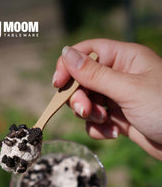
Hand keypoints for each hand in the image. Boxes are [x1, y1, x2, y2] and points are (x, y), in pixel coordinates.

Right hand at [52, 39, 161, 160]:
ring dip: (90, 114)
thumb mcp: (128, 89)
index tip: (58, 83)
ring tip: (106, 122)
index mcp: (124, 59)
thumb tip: (65, 54)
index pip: (87, 52)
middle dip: (80, 97)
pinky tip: (114, 134)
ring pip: (87, 102)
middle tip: (85, 110)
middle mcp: (119, 76)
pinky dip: (99, 129)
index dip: (69, 65)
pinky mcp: (117, 118)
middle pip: (82, 80)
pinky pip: (96, 121)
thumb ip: (95, 74)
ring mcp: (117, 98)